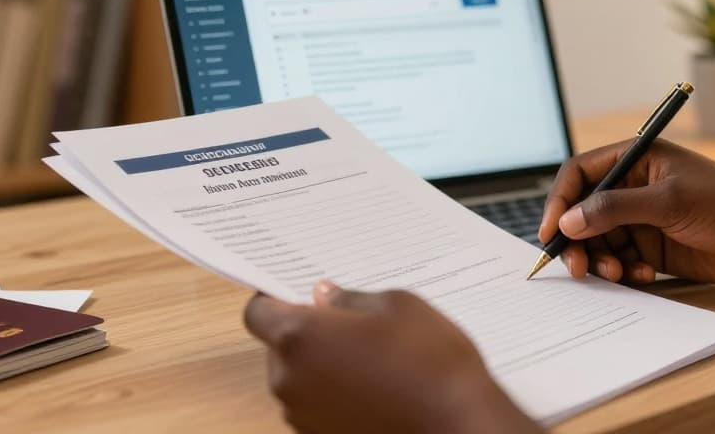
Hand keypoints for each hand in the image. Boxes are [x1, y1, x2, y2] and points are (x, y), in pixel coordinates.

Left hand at [244, 282, 540, 433]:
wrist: (456, 424)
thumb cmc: (429, 362)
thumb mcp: (398, 306)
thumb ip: (351, 299)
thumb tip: (326, 297)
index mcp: (299, 338)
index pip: (258, 314)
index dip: (274, 300)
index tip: (296, 294)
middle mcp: (290, 381)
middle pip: (279, 349)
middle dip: (305, 335)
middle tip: (348, 324)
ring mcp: (304, 416)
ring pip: (299, 380)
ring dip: (321, 367)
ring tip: (370, 358)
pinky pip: (317, 407)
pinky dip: (335, 396)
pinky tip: (374, 387)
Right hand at [539, 139, 714, 285]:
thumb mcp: (670, 201)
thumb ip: (615, 209)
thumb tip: (568, 221)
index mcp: (636, 159)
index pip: (581, 173)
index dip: (560, 200)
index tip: (551, 231)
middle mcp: (634, 187)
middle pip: (584, 212)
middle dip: (577, 239)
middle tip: (580, 268)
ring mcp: (644, 218)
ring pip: (600, 240)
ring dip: (601, 260)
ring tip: (617, 274)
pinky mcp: (654, 247)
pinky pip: (621, 260)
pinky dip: (623, 271)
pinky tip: (644, 275)